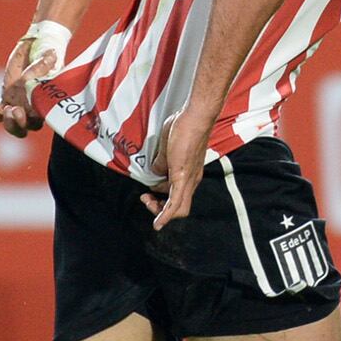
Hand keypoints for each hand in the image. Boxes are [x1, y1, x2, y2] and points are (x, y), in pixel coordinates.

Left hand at [0, 24, 64, 138]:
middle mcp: (33, 109)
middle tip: (16, 110)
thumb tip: (47, 59)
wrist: (37, 48)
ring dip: (9, 123)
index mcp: (47, 102)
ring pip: (13, 127)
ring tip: (7, 109)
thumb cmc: (45, 54)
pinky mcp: (5, 101)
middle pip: (27, 128)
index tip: (33, 108)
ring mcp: (18, 107)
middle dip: (20, 123)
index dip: (38, 116)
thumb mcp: (45, 57)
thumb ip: (44, 62)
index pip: (43, 117)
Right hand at [141, 107, 211, 229]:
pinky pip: (175, 202)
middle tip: (145, 198)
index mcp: (189, 174)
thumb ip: (161, 162)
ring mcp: (189, 179)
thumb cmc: (183, 127)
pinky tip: (157, 223)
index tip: (148, 188)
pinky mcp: (183, 177)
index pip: (177, 195)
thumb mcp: (167, 149)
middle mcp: (192, 180)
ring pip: (178, 208)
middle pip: (179, 207)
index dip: (161, 197)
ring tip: (146, 201)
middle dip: (159, 208)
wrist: (195, 117)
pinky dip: (165, 215)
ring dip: (159, 210)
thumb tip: (154, 171)